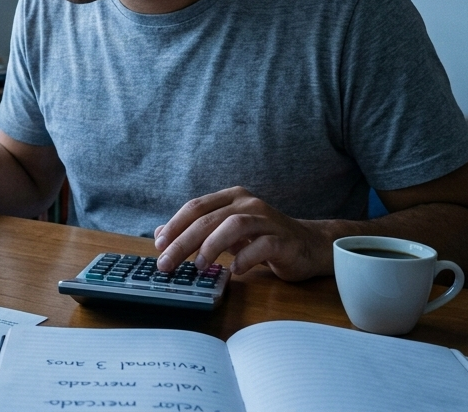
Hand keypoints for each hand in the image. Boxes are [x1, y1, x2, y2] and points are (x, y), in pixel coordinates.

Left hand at [152, 186, 330, 280]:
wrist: (309, 246)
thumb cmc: (262, 239)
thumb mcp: (225, 235)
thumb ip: (196, 233)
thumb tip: (159, 235)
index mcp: (232, 197)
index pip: (196, 206)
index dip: (175, 225)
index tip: (158, 245)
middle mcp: (249, 203)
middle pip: (209, 218)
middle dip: (183, 241)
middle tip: (167, 263)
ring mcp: (268, 220)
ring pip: (234, 225)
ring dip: (211, 246)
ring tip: (198, 265)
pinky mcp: (284, 239)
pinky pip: (262, 245)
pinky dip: (245, 257)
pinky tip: (235, 270)